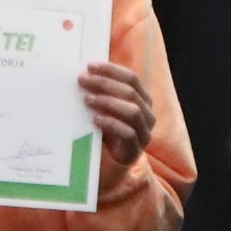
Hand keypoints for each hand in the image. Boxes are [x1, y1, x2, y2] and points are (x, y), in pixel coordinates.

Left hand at [76, 61, 154, 181]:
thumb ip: (103, 94)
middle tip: (83, 80)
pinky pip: (128, 134)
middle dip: (105, 84)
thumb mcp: (107, 110)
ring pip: (133, 111)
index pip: (132, 79)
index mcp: (143, 100)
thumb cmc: (108, 131)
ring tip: (87, 99)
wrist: (112, 164)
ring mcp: (144, 132)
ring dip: (109, 102)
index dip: (112, 71)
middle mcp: (148, 114)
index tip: (90, 66)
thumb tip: (83, 73)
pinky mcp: (135, 149)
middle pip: (130, 93)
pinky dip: (111, 124)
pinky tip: (95, 119)